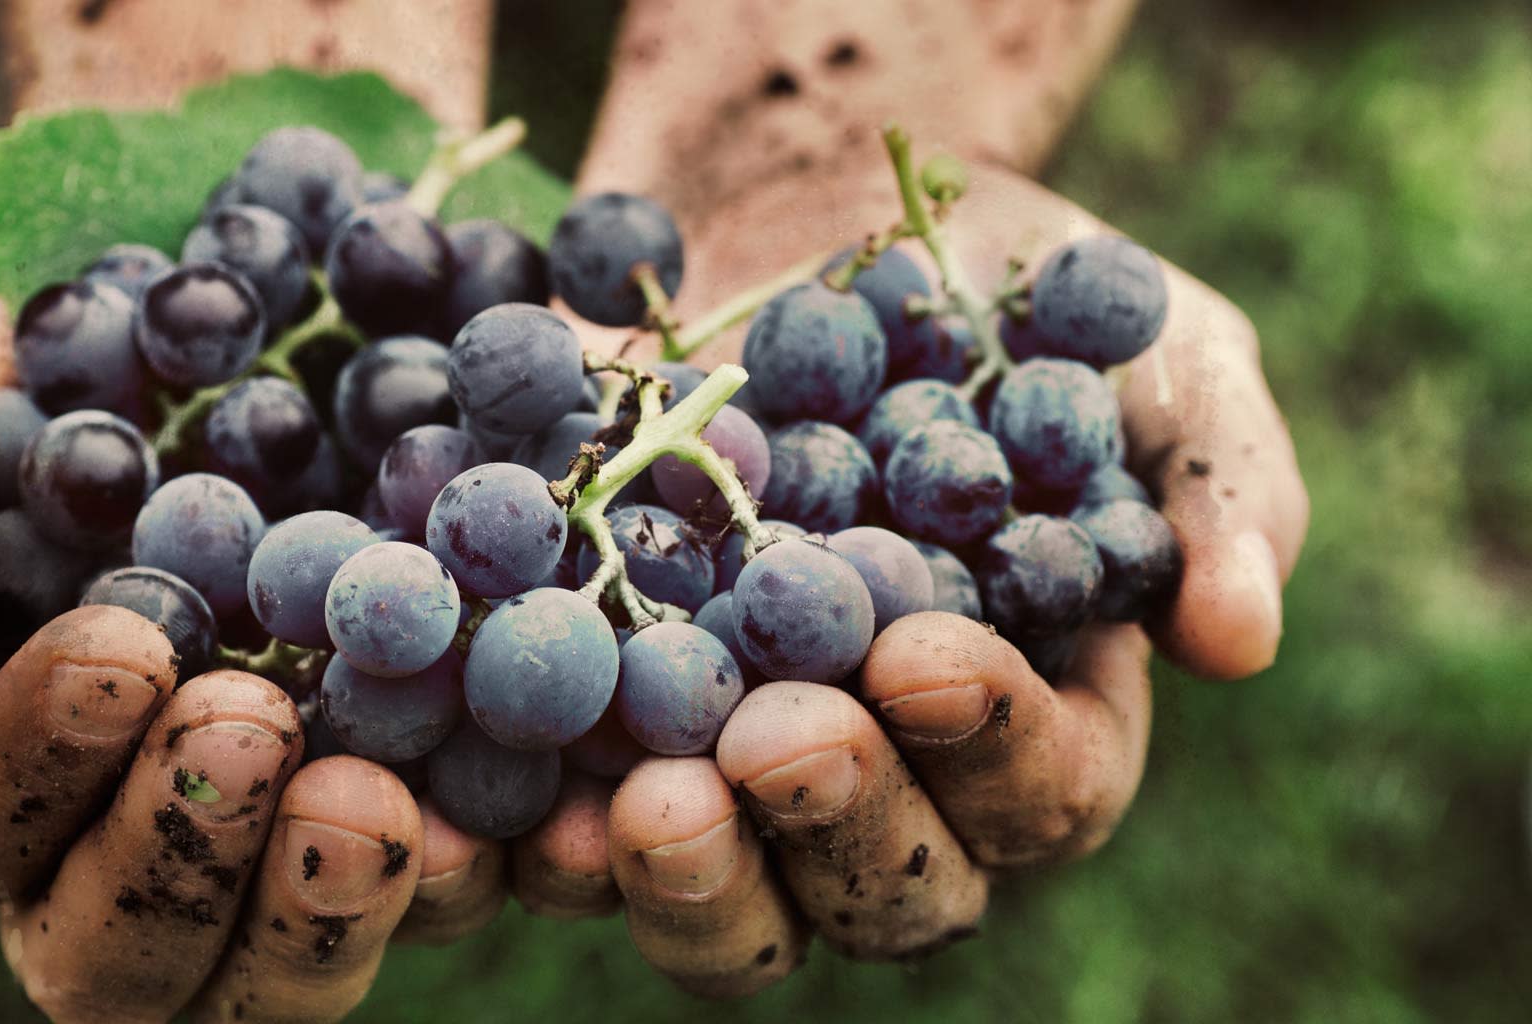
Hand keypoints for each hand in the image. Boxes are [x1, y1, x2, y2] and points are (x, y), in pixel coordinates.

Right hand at [0, 2, 500, 1018]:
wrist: (254, 239)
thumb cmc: (45, 282)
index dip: (29, 761)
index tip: (122, 649)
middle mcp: (125, 806)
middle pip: (118, 955)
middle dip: (181, 863)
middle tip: (255, 730)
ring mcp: (287, 805)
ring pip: (282, 962)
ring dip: (330, 908)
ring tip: (393, 805)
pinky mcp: (437, 771)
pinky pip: (470, 871)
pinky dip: (512, 861)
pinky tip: (565, 807)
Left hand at [502, 0, 1309, 984]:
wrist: (807, 233)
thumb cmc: (1009, 302)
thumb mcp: (1152, 358)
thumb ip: (1213, 487)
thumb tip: (1241, 639)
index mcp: (1037, 723)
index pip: (1042, 790)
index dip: (991, 742)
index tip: (924, 652)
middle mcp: (892, 783)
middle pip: (883, 888)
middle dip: (833, 824)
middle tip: (774, 743)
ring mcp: (737, 773)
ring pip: (725, 900)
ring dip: (683, 875)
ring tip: (638, 806)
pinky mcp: (598, 728)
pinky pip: (562, 823)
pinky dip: (522, 831)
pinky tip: (478, 799)